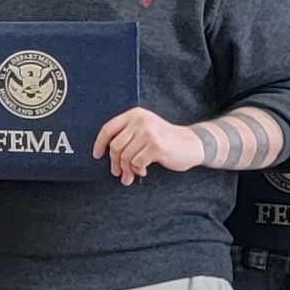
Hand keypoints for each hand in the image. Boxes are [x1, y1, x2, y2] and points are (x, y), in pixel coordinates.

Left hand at [94, 108, 208, 184]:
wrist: (192, 144)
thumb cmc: (166, 139)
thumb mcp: (145, 129)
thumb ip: (127, 135)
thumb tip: (106, 153)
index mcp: (135, 114)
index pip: (108, 128)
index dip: (99, 143)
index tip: (97, 155)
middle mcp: (140, 121)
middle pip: (115, 146)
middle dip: (114, 163)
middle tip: (117, 173)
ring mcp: (149, 133)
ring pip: (125, 156)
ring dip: (126, 170)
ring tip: (130, 175)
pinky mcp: (156, 146)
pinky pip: (137, 163)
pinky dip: (137, 171)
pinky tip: (142, 171)